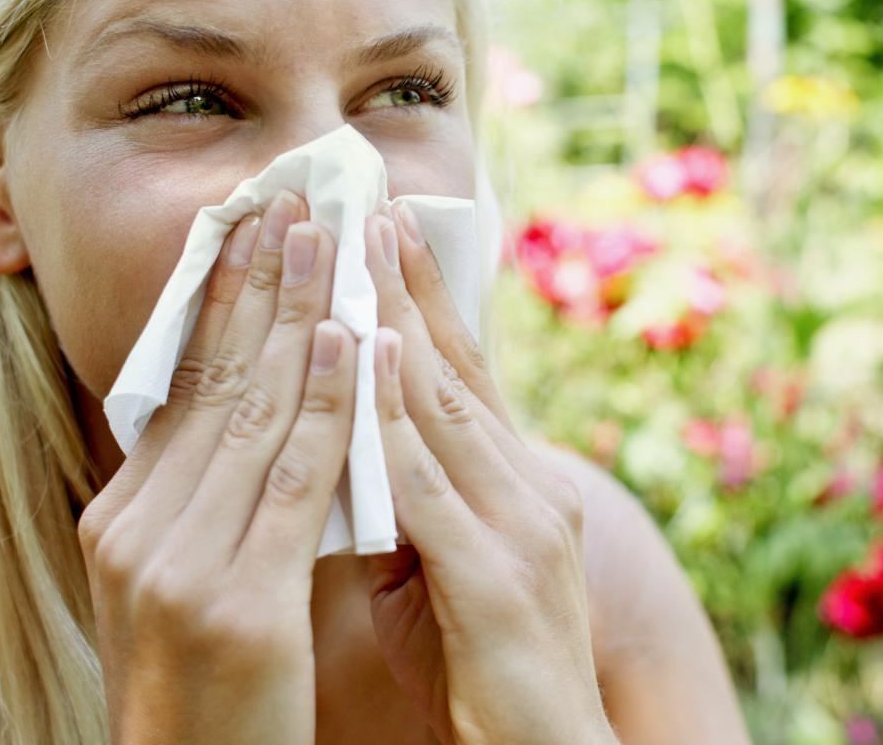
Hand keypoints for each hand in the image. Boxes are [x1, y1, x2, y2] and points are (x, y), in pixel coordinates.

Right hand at [75, 191, 357, 743]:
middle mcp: (136, 530)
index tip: (250, 227)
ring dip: (296, 315)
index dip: (219, 302)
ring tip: (328, 238)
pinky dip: (327, 405)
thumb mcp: (180, 586)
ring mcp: (179, 566)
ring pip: (252, 414)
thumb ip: (202, 504)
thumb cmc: (206, 695)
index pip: (180, 387)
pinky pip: (293, 482)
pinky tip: (350, 341)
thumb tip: (240, 417)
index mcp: (121, 520)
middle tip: (293, 198)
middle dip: (257, 284)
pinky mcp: (235, 605)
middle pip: (211, 381)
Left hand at [361, 206, 617, 744]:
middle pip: (459, 369)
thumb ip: (408, 508)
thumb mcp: (443, 575)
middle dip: (407, 285)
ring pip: (445, 405)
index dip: (424, 304)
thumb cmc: (488, 675)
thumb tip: (349, 453)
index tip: (384, 233)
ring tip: (355, 251)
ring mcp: (523, 527)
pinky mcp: (498, 576)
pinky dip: (391, 416)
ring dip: (394, 323)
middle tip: (366, 207)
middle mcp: (532, 489)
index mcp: (521, 487)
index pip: (466, 377)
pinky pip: (429, 481)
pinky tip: (362, 362)